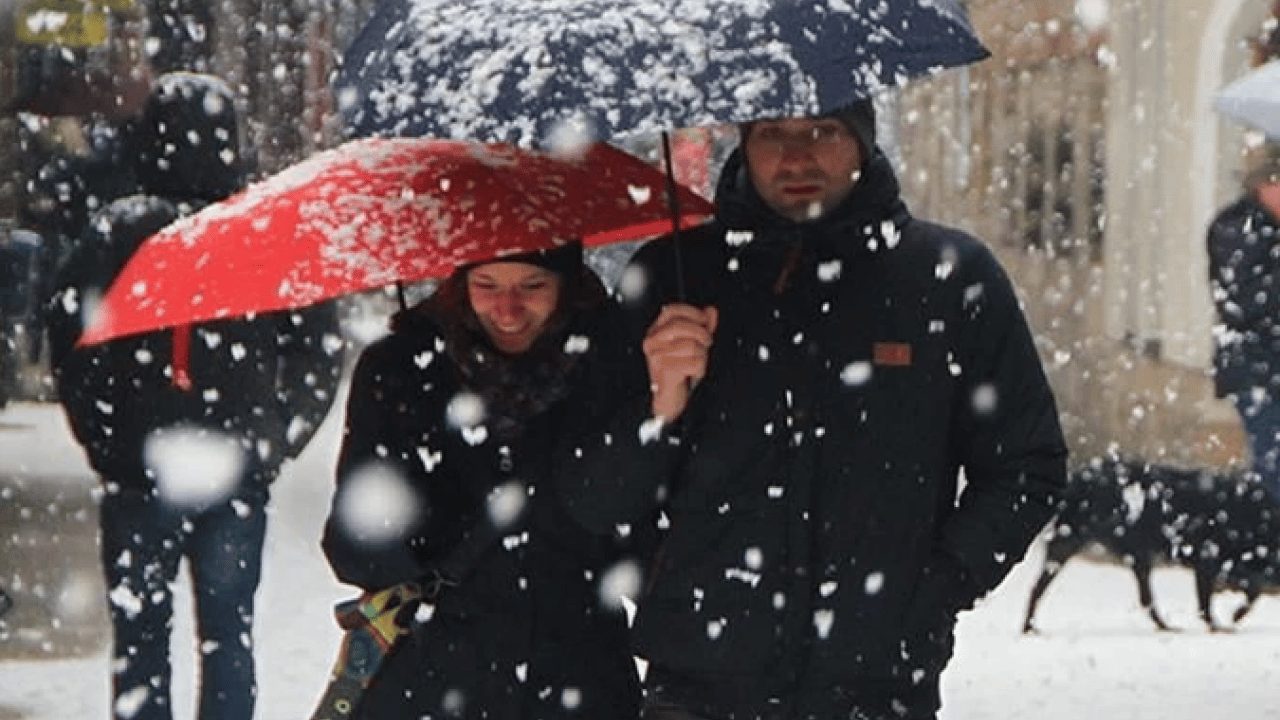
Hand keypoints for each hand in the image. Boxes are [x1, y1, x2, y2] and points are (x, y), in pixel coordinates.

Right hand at [642, 304, 717, 421]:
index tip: (705, 319)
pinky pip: (694, 363)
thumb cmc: (679, 369)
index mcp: (655, 331)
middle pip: (680, 326)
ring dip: (702, 354)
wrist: (668, 397)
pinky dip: (700, 369)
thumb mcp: (691, 343)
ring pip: (691, 345)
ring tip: (699, 360)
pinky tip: (694, 373)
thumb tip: (711, 310)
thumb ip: (701, 326)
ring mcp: (656, 356)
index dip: (691, 312)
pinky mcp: (664, 371)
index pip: (670, 311)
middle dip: (701, 333)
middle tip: (708, 342)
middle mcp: (651, 342)